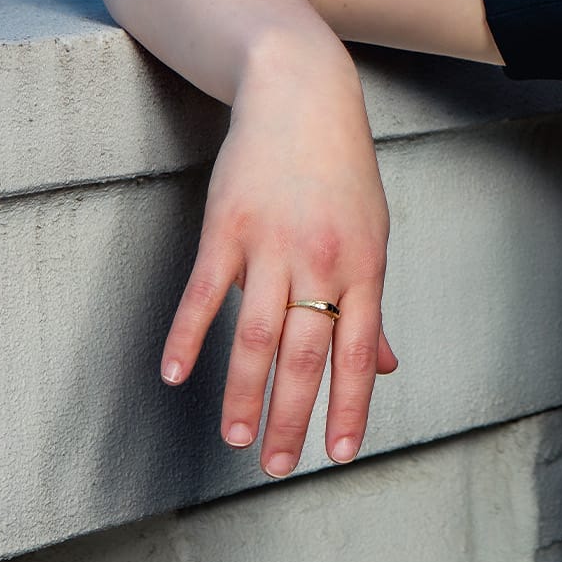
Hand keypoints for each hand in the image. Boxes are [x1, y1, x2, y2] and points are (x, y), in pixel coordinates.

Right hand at [160, 61, 398, 476]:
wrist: (302, 96)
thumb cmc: (341, 172)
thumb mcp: (370, 234)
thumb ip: (369, 305)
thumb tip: (385, 364)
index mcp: (365, 264)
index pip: (359, 350)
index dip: (350, 404)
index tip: (338, 453)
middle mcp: (322, 259)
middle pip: (307, 353)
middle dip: (294, 416)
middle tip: (278, 466)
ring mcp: (273, 244)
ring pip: (258, 335)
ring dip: (243, 393)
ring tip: (236, 439)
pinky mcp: (227, 227)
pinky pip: (205, 292)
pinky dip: (189, 336)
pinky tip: (176, 376)